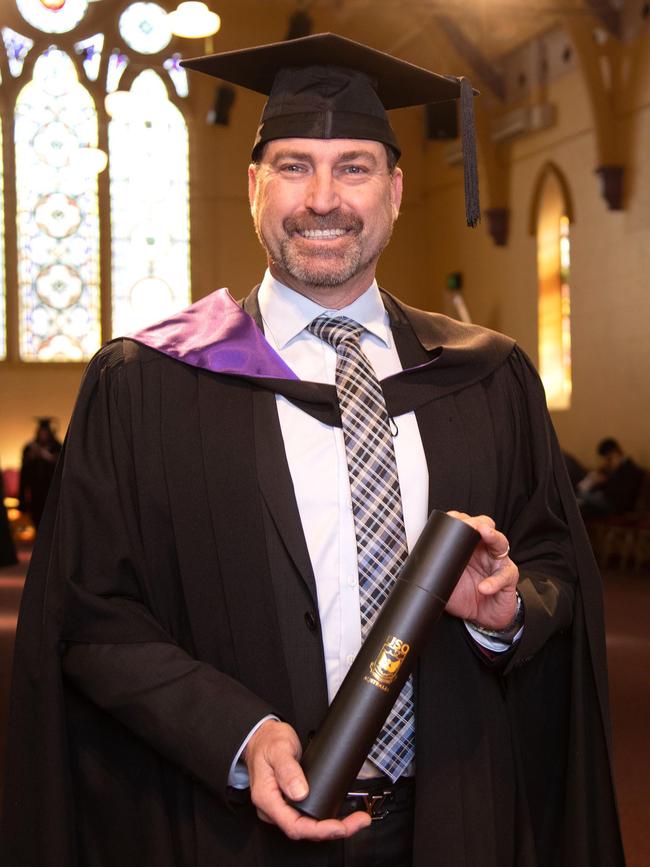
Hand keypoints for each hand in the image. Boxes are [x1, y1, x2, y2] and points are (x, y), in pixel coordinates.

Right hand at [243, 719, 370, 840]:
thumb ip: (287, 769)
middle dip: (334, 830)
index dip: (319, 830)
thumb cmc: (267, 741)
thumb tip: (300, 792)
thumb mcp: (278, 749)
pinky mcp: (291, 802)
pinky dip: (327, 819)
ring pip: (309, 826)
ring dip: (334, 827)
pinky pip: (309, 816)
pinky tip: (341, 816)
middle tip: (358, 821)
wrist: (262, 736)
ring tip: (356, 820)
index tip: (340, 826)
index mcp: (267, 799)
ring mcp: (283, 806)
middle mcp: (274, 808)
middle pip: (305, 830)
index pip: (294, 826)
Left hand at [444, 512, 518, 630]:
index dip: (460, 520)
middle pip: (486, 527)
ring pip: (500, 542)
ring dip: (492, 536)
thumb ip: (434, 573)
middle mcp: (485, 550)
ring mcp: (498, 562)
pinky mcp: (508, 578)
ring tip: (484, 533)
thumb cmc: (464, 595)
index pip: (466, 527)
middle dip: (478, 522)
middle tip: (471, 524)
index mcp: (469, 548)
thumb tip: (412, 567)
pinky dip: (493, 582)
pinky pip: (503, 575)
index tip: (451, 518)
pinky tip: (484, 587)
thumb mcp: (446, 582)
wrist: (482, 618)